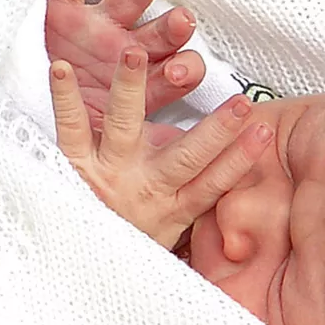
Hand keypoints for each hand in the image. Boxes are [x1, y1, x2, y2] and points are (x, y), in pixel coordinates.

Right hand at [46, 0, 205, 137]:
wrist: (45, 122)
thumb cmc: (92, 138)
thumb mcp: (120, 146)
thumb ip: (155, 143)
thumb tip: (189, 156)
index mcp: (148, 87)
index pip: (178, 76)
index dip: (184, 72)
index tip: (182, 73)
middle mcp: (130, 54)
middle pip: (161, 36)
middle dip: (173, 29)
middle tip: (182, 22)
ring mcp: (100, 31)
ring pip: (128, 2)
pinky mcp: (64, 12)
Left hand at [49, 49, 272, 249]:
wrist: (77, 269)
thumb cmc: (130, 240)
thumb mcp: (171, 233)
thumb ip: (196, 201)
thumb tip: (238, 182)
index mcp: (173, 207)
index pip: (214, 183)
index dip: (240, 159)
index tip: (264, 131)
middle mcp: (145, 189)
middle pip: (187, 158)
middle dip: (216, 130)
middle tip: (240, 104)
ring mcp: (109, 174)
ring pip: (125, 128)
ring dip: (131, 89)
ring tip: (136, 56)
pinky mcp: (74, 165)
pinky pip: (70, 128)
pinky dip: (64, 98)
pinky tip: (61, 69)